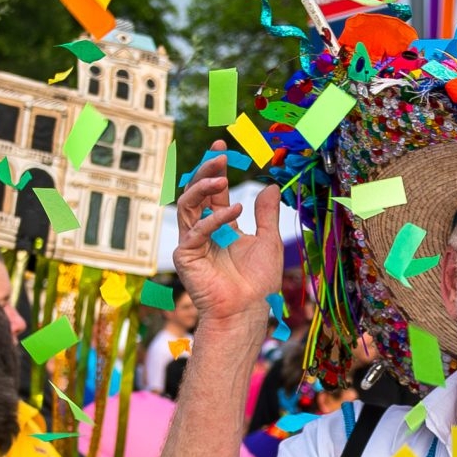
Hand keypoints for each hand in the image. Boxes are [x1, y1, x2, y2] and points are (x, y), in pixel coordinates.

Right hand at [171, 151, 283, 324]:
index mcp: (219, 225)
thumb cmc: (257, 282)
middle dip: (205, 171)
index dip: (215, 169)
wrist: (247, 310)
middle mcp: (202, 230)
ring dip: (202, 187)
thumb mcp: (268, 240)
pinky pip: (196, 230)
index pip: (213, 191)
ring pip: (187, 205)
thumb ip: (266, 214)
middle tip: (219, 155)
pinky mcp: (185, 256)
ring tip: (220, 176)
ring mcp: (191, 242)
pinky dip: (214, 219)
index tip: (222, 147)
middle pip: (195, 192)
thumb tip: (271, 186)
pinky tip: (234, 210)